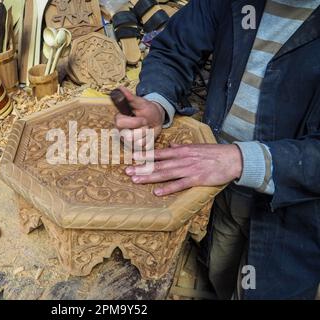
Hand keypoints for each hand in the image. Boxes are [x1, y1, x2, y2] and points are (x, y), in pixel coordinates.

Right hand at [114, 87, 165, 149]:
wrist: (156, 118)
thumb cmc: (146, 109)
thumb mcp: (140, 102)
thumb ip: (130, 97)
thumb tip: (120, 88)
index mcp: (119, 120)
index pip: (120, 124)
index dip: (134, 122)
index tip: (143, 119)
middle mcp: (121, 132)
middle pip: (128, 137)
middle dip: (142, 130)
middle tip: (146, 123)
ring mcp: (128, 141)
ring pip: (137, 143)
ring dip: (147, 134)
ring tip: (147, 128)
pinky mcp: (135, 147)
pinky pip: (143, 147)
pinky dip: (149, 140)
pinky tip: (149, 135)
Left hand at [125, 143, 242, 195]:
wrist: (233, 158)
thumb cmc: (215, 153)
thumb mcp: (196, 146)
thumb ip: (181, 148)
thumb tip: (170, 147)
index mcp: (182, 150)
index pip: (159, 153)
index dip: (145, 156)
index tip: (132, 158)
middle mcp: (182, 159)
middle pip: (158, 164)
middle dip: (142, 168)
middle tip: (127, 171)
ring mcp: (189, 169)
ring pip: (165, 173)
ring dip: (149, 177)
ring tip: (136, 180)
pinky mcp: (197, 179)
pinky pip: (179, 185)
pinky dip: (168, 188)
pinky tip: (157, 192)